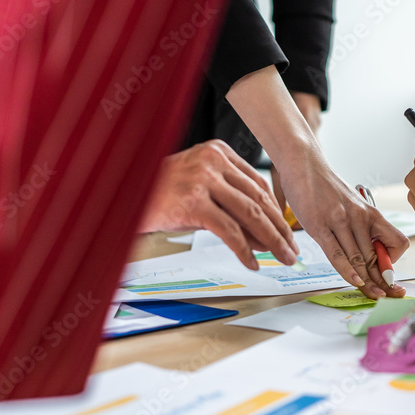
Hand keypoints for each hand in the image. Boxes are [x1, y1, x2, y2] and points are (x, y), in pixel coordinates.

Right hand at [140, 140, 297, 269]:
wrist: (123, 196)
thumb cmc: (160, 193)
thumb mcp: (199, 187)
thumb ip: (230, 202)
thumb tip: (265, 234)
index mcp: (218, 151)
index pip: (259, 185)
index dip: (277, 212)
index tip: (287, 232)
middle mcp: (213, 161)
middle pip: (259, 200)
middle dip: (280, 229)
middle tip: (291, 249)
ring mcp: (203, 181)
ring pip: (250, 215)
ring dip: (271, 241)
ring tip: (282, 257)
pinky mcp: (194, 203)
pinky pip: (229, 231)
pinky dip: (244, 250)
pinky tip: (252, 262)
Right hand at [226, 67, 409, 298]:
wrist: (304, 163)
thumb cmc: (325, 187)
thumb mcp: (350, 206)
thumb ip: (359, 228)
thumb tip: (365, 253)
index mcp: (371, 214)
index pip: (397, 242)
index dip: (394, 260)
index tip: (387, 272)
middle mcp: (360, 218)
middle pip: (378, 257)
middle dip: (384, 281)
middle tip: (391, 296)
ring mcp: (341, 221)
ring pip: (360, 259)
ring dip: (369, 281)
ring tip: (374, 296)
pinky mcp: (320, 225)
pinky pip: (338, 254)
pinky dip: (349, 270)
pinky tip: (355, 281)